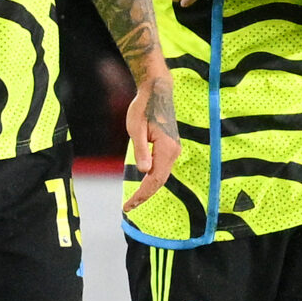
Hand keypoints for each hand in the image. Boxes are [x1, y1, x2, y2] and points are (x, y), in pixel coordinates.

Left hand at [123, 79, 180, 212]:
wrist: (157, 93)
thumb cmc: (143, 108)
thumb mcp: (136, 129)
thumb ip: (140, 150)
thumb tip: (144, 172)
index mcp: (166, 149)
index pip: (154, 179)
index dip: (141, 194)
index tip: (128, 205)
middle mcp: (174, 152)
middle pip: (160, 181)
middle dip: (144, 196)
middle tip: (127, 207)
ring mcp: (174, 150)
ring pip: (162, 176)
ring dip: (149, 189)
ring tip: (133, 200)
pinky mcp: (171, 148)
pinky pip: (163, 169)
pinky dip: (153, 180)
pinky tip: (142, 184)